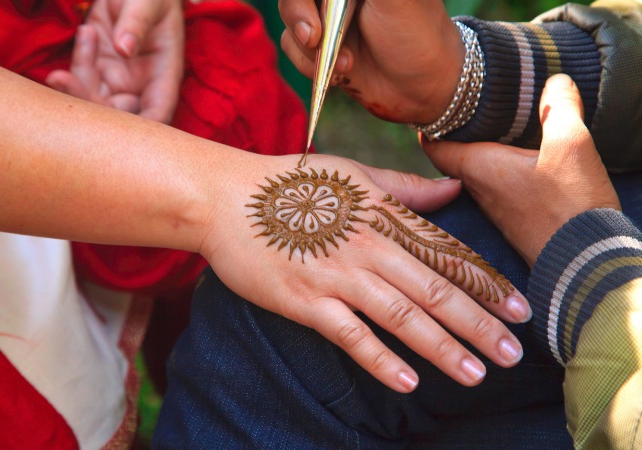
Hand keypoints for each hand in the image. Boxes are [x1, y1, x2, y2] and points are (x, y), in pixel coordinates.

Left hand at [46, 0, 183, 122]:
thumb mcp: (149, 1)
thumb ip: (137, 22)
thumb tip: (125, 48)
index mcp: (164, 75)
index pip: (156, 115)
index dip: (138, 130)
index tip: (109, 125)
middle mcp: (142, 84)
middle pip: (118, 116)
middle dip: (90, 105)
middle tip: (63, 80)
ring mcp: (119, 78)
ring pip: (94, 100)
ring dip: (75, 84)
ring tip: (76, 46)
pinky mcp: (98, 66)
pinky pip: (82, 77)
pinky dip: (78, 60)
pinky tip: (87, 31)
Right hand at [200, 153, 531, 392]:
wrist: (228, 199)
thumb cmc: (291, 184)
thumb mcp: (352, 174)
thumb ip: (405, 187)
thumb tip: (453, 187)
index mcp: (383, 215)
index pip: (446, 254)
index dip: (487, 284)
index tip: (521, 311)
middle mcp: (369, 246)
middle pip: (434, 290)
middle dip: (479, 324)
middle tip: (513, 354)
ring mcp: (338, 276)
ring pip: (402, 315)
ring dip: (442, 347)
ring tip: (476, 373)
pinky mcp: (306, 301)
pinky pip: (351, 335)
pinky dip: (381, 358)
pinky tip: (409, 381)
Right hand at [278, 0, 463, 123]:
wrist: (422, 87)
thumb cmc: (417, 34)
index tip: (316, 24)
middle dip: (300, 18)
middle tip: (314, 40)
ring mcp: (326, 17)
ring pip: (289, 22)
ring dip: (310, 49)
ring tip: (348, 64)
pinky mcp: (319, 46)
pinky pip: (292, 48)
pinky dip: (308, 65)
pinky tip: (340, 73)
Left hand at [423, 74, 620, 266]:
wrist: (584, 263)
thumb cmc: (569, 205)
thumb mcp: (570, 146)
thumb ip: (559, 108)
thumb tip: (554, 80)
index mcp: (478, 168)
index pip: (434, 145)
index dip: (429, 123)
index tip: (430, 105)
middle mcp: (478, 190)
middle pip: (453, 156)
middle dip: (456, 133)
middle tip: (464, 108)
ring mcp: (495, 208)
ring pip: (476, 172)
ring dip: (480, 151)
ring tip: (493, 126)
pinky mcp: (514, 220)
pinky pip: (498, 187)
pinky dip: (501, 169)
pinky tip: (521, 160)